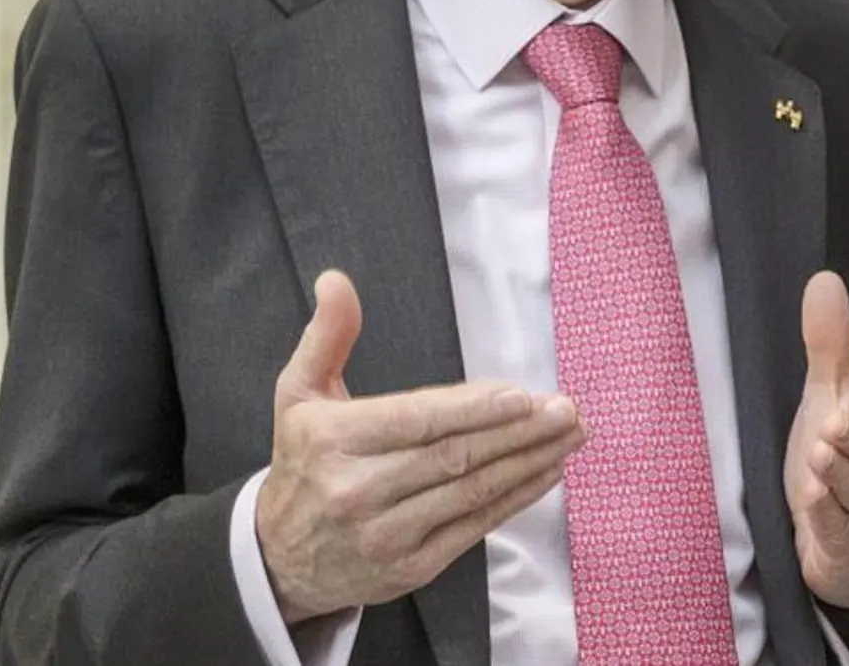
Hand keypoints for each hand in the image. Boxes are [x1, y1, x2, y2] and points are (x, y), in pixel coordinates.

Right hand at [255, 270, 585, 623]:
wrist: (279, 558)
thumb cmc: (303, 463)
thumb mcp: (298, 395)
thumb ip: (327, 337)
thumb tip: (336, 280)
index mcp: (333, 441)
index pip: (417, 422)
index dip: (473, 410)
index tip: (522, 395)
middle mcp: (357, 490)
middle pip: (453, 456)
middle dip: (518, 432)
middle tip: (566, 410)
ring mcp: (386, 535)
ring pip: (472, 492)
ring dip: (529, 462)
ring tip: (570, 435)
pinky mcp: (411, 568)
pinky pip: (475, 527)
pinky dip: (517, 498)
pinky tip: (547, 472)